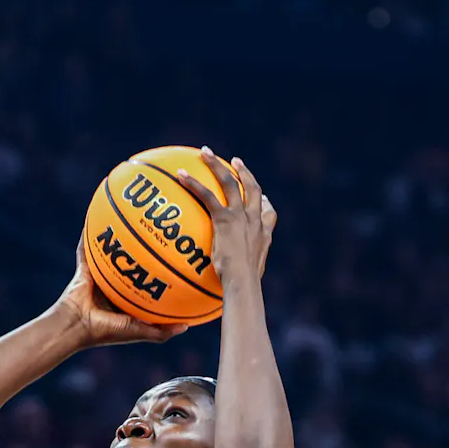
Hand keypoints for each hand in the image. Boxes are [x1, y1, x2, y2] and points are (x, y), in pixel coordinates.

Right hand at [52, 235, 187, 347]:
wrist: (75, 326)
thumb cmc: (105, 331)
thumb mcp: (138, 331)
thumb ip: (160, 332)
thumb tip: (186, 325)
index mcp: (124, 302)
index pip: (144, 285)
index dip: (157, 275)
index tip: (174, 263)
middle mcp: (112, 289)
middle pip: (130, 267)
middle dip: (141, 254)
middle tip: (158, 237)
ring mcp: (97, 278)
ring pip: (111, 256)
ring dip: (117, 242)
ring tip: (130, 223)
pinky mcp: (84, 270)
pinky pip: (86, 250)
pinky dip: (89, 236)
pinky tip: (97, 219)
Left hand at [173, 148, 275, 287]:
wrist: (243, 283)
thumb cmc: (243, 290)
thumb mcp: (245, 282)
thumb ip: (239, 280)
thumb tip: (230, 294)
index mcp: (263, 235)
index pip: (268, 214)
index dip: (264, 203)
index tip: (262, 197)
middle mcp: (255, 221)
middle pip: (253, 189)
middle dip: (244, 173)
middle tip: (236, 162)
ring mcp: (241, 217)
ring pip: (230, 183)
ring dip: (217, 166)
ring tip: (206, 153)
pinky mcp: (225, 219)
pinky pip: (206, 196)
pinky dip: (193, 183)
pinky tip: (180, 174)